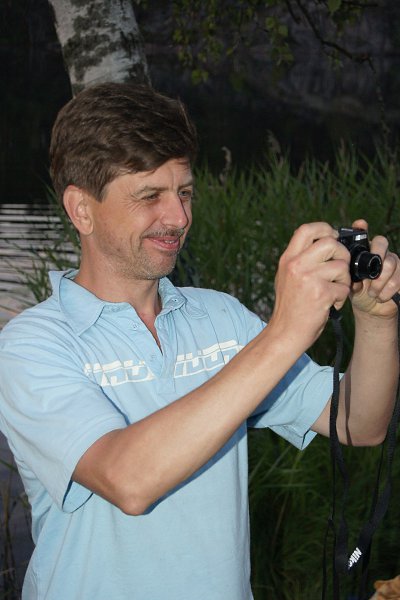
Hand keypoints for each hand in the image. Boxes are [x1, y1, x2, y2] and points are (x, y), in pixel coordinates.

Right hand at [270, 222, 350, 351]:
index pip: (306, 229)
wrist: (285, 332)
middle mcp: (296, 265)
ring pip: (341, 267)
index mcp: (288, 259)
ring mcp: (309, 279)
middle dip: (341, 254)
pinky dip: (342, 297)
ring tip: (333, 291)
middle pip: (330, 242)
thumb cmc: (289, 307)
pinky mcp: (321, 293)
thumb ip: (300, 259)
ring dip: (343, 280)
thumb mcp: (286, 277)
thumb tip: (325, 242)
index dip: (324, 228)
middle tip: (339, 267)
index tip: (332, 237)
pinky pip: (344, 288)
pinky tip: (330, 304)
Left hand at [350, 219, 399, 319]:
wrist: (371, 307)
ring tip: (372, 293)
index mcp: (365, 252)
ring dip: (379, 283)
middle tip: (368, 279)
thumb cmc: (359, 292)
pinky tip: (380, 297)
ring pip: (391, 263)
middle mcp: (380, 253)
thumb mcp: (350, 285)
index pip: (364, 234)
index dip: (362, 228)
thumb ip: (350, 278)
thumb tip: (355, 279)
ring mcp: (393, 262)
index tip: (360, 224)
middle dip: (375, 259)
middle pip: (382, 243)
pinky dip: (387, 291)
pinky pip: (398, 279)